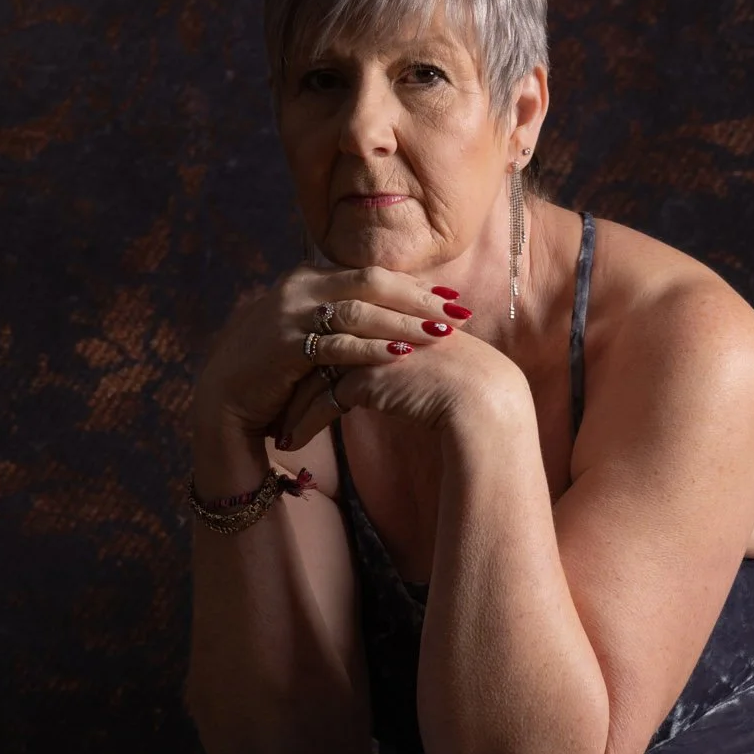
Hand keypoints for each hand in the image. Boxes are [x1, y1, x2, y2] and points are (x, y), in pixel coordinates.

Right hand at [191, 265, 471, 454]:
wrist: (224, 398)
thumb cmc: (274, 373)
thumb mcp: (313, 338)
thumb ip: (345, 325)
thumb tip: (392, 327)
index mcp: (310, 278)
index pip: (372, 275)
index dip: (414, 286)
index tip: (452, 298)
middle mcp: (301, 287)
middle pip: (373, 283)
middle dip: (420, 299)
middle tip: (461, 313)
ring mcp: (290, 313)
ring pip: (359, 310)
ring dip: (403, 323)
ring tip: (441, 335)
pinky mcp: (284, 345)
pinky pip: (336, 344)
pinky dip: (371, 349)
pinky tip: (401, 357)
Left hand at [272, 302, 530, 455]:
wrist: (482, 399)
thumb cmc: (463, 386)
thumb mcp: (423, 360)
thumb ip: (397, 353)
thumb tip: (378, 367)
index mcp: (384, 310)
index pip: (333, 329)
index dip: (313, 355)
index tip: (293, 378)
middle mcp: (371, 320)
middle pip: (314, 347)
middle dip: (290, 378)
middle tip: (271, 397)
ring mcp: (365, 345)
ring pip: (311, 375)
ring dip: (290, 405)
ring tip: (275, 427)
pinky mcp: (363, 376)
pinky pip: (320, 402)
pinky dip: (301, 424)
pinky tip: (288, 444)